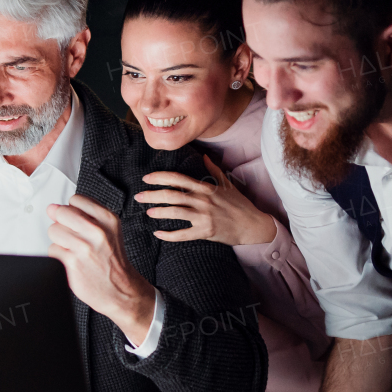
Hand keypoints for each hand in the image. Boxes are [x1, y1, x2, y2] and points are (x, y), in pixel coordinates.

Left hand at [45, 193, 156, 344]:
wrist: (122, 291)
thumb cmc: (113, 262)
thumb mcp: (109, 231)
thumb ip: (84, 216)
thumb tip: (53, 208)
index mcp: (108, 219)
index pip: (75, 200)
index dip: (73, 211)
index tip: (77, 222)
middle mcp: (97, 231)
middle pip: (61, 213)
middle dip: (62, 224)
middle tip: (73, 237)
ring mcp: (84, 247)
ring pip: (53, 230)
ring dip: (59, 241)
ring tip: (74, 250)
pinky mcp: (72, 262)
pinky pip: (52, 249)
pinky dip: (58, 256)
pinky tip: (72, 261)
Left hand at [136, 154, 277, 245]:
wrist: (253, 225)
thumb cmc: (239, 204)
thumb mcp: (227, 185)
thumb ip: (214, 170)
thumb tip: (204, 156)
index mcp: (205, 188)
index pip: (178, 178)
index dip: (160, 177)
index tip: (146, 178)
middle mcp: (203, 200)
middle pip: (171, 195)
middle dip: (152, 195)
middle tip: (138, 196)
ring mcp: (204, 216)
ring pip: (175, 212)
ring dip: (158, 212)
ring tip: (147, 212)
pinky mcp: (205, 232)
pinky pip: (183, 235)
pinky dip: (169, 235)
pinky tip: (158, 234)